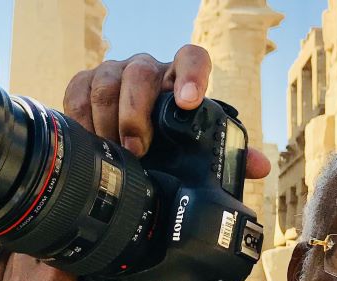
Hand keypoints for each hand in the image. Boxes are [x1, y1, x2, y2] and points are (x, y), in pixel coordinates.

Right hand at [63, 45, 270, 177]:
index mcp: (180, 80)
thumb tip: (259, 166)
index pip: (191, 58)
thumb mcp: (196, 149)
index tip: (188, 102)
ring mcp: (115, 74)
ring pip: (106, 80)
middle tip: (138, 148)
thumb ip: (228, 155)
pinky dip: (81, 115)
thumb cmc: (168, 142)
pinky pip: (78, 89)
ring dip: (108, 118)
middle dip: (136, 111)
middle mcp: (148, 71)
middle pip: (141, 71)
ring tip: (115, 150)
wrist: (127, 141)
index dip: (192, 75)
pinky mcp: (86, 84)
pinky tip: (88, 138)